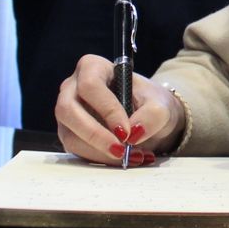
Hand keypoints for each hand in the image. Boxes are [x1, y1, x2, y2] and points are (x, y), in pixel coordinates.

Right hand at [55, 53, 186, 165]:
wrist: (148, 118)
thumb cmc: (150, 103)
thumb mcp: (160, 105)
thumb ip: (152, 115)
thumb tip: (134, 133)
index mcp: (93, 67)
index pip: (90, 85)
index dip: (106, 109)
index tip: (126, 131)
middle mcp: (73, 88)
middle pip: (68, 110)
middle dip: (94, 134)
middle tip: (120, 151)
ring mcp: (68, 113)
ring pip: (70, 135)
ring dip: (99, 152)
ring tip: (131, 157)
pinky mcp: (70, 134)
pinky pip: (76, 150)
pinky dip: (101, 159)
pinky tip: (125, 159)